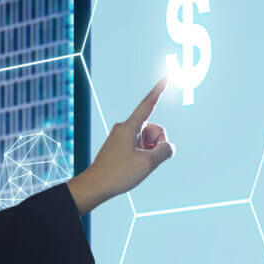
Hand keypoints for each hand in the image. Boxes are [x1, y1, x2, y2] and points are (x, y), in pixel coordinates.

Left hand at [66, 76, 174, 213]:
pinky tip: (134, 167)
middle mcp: (125, 128)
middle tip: (146, 160)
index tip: (166, 77)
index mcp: (130, 126)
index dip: (159, 91)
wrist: (95, 186)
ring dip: (150, 152)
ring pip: (148, 140)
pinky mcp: (120, 147)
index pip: (148, 104)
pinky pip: (140, 147)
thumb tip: (168, 147)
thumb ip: (165, 151)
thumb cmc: (118, 174)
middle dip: (157, 144)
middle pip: (154, 130)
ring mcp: (122, 137)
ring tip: (137, 166)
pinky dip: (143, 156)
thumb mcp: (148, 163)